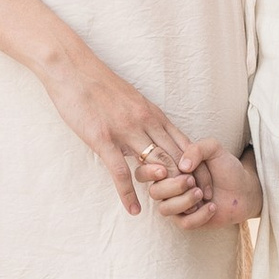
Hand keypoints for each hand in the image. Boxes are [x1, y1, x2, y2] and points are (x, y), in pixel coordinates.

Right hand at [42, 49, 196, 217]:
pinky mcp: (103, 139)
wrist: (71, 68)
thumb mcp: (130, 99)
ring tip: (174, 210)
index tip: (207, 184)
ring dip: (166, 188)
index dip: (198, 166)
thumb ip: (143, 120)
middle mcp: (144, 122)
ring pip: (155, 164)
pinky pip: (120, 171)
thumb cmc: (98, 84)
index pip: (184, 144)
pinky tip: (134, 209)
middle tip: (201, 203)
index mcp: (152, 113)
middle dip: (191, 181)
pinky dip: (129, 193)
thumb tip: (149, 140)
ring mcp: (124, 131)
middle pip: (176, 157)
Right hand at [144, 138, 260, 228]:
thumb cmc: (226, 166)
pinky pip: (183, 223)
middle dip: (171, 186)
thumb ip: (196, 148)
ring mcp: (177, 205)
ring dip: (184, 201)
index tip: (163, 170)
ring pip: (165, 209)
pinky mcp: (188, 221)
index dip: (148, 171)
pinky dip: (199, 216)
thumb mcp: (213, 149)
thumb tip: (182, 165)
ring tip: (202, 193)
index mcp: (169, 168)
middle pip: (153, 191)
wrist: (245, 188)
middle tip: (191, 180)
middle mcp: (168, 188)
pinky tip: (212, 206)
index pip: (144, 171)